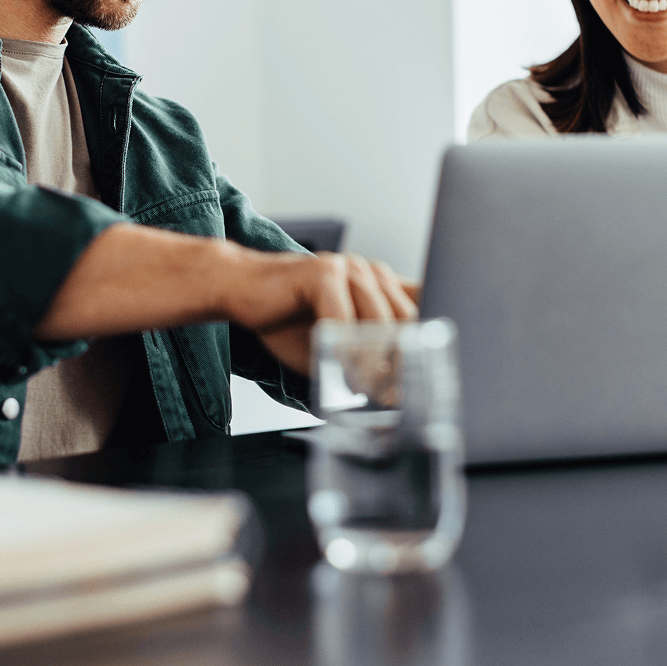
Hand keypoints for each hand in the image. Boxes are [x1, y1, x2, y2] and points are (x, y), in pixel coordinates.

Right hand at [218, 250, 418, 374]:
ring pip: (379, 322)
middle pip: (406, 321)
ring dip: (373, 363)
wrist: (240, 289)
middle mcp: (371, 272)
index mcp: (382, 285)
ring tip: (365, 390)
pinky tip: (337, 370)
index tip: (421, 383)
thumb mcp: (337, 344)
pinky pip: (343, 320)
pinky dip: (342, 351)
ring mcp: (349, 268)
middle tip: (393, 397)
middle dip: (401, 362)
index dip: (426, 346)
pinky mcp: (323, 272)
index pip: (423, 309)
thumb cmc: (288, 319)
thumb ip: (367, 359)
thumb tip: (396, 394)